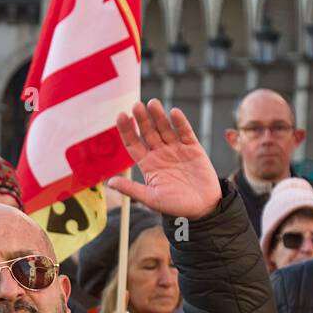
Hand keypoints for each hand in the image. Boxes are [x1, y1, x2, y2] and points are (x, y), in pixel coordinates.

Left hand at [108, 100, 221, 219]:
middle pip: (148, 132)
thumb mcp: (151, 198)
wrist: (203, 208)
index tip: (121, 116)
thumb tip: (110, 182)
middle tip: (136, 106)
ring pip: (165, 128)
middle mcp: (160, 154)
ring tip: (152, 103)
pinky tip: (174, 112)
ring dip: (158, 116)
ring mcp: (176, 149)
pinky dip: (180, 122)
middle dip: (142, 119)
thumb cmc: (176, 206)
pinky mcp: (193, 148)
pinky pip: (185, 132)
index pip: (133, 144)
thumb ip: (131, 189)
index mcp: (148, 164)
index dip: (126, 130)